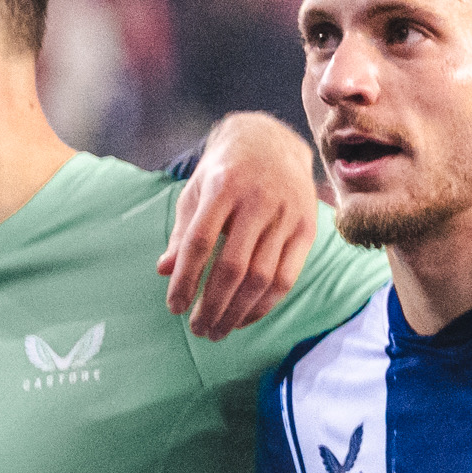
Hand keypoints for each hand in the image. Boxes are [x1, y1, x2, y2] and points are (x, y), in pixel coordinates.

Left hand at [163, 113, 321, 337]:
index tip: (175, 307)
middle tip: (198, 330)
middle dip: (213, 305)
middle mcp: (258, 201)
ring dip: (238, 311)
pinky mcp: (307, 229)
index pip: (200, 242)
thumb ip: (181, 232)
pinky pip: (287, 277)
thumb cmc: (225, 173)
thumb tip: (164, 271)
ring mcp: (286, 215)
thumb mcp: (196, 192)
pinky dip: (265, 304)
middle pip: (233, 266)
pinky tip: (245, 317)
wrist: (271, 142)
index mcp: (223, 187)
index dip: (186, 279)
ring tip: (219, 330)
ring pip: (262, 277)